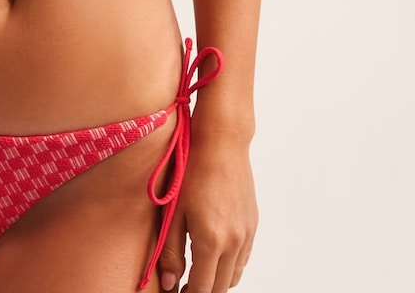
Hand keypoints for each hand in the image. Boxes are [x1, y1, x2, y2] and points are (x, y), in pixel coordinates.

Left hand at [157, 136, 256, 291]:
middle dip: (203, 291)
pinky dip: (230, 265)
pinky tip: (214, 255)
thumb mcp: (174, 209)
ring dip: (217, 280)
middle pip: (220, 287)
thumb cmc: (193, 169)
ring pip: (234, 275)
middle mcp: (234, 242)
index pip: (202, 288)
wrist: (222, 142)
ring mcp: (246, 234)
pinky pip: (243, 258)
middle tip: (184, 286)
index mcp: (211, 240)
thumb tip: (169, 282)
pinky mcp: (252, 225)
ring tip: (197, 272)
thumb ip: (170, 249)